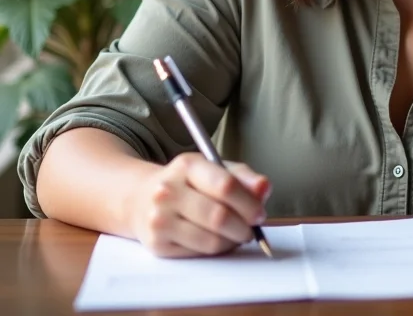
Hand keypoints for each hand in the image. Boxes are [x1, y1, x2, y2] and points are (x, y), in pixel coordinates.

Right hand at [127, 152, 270, 257]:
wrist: (142, 198)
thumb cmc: (188, 183)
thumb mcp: (215, 169)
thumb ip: (243, 177)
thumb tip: (264, 188)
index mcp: (187, 165)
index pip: (225, 185)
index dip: (248, 203)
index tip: (260, 213)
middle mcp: (168, 190)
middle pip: (219, 216)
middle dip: (244, 227)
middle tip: (252, 229)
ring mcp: (160, 219)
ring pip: (211, 240)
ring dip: (232, 241)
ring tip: (236, 234)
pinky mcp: (157, 244)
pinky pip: (198, 253)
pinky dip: (216, 250)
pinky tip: (218, 240)